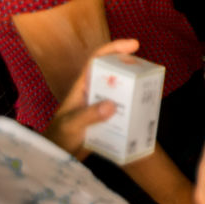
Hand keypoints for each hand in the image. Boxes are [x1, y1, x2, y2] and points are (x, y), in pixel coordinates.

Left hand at [43, 38, 137, 157]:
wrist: (55, 157)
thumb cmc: (58, 137)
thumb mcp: (72, 124)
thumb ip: (89, 115)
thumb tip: (112, 105)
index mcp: (82, 87)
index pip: (97, 60)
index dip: (114, 49)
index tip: (134, 45)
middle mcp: (92, 94)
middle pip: (113, 75)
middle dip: (130, 70)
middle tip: (148, 73)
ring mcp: (99, 108)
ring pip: (119, 93)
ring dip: (133, 93)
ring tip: (149, 94)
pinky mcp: (104, 122)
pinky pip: (121, 112)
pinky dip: (131, 113)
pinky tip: (142, 117)